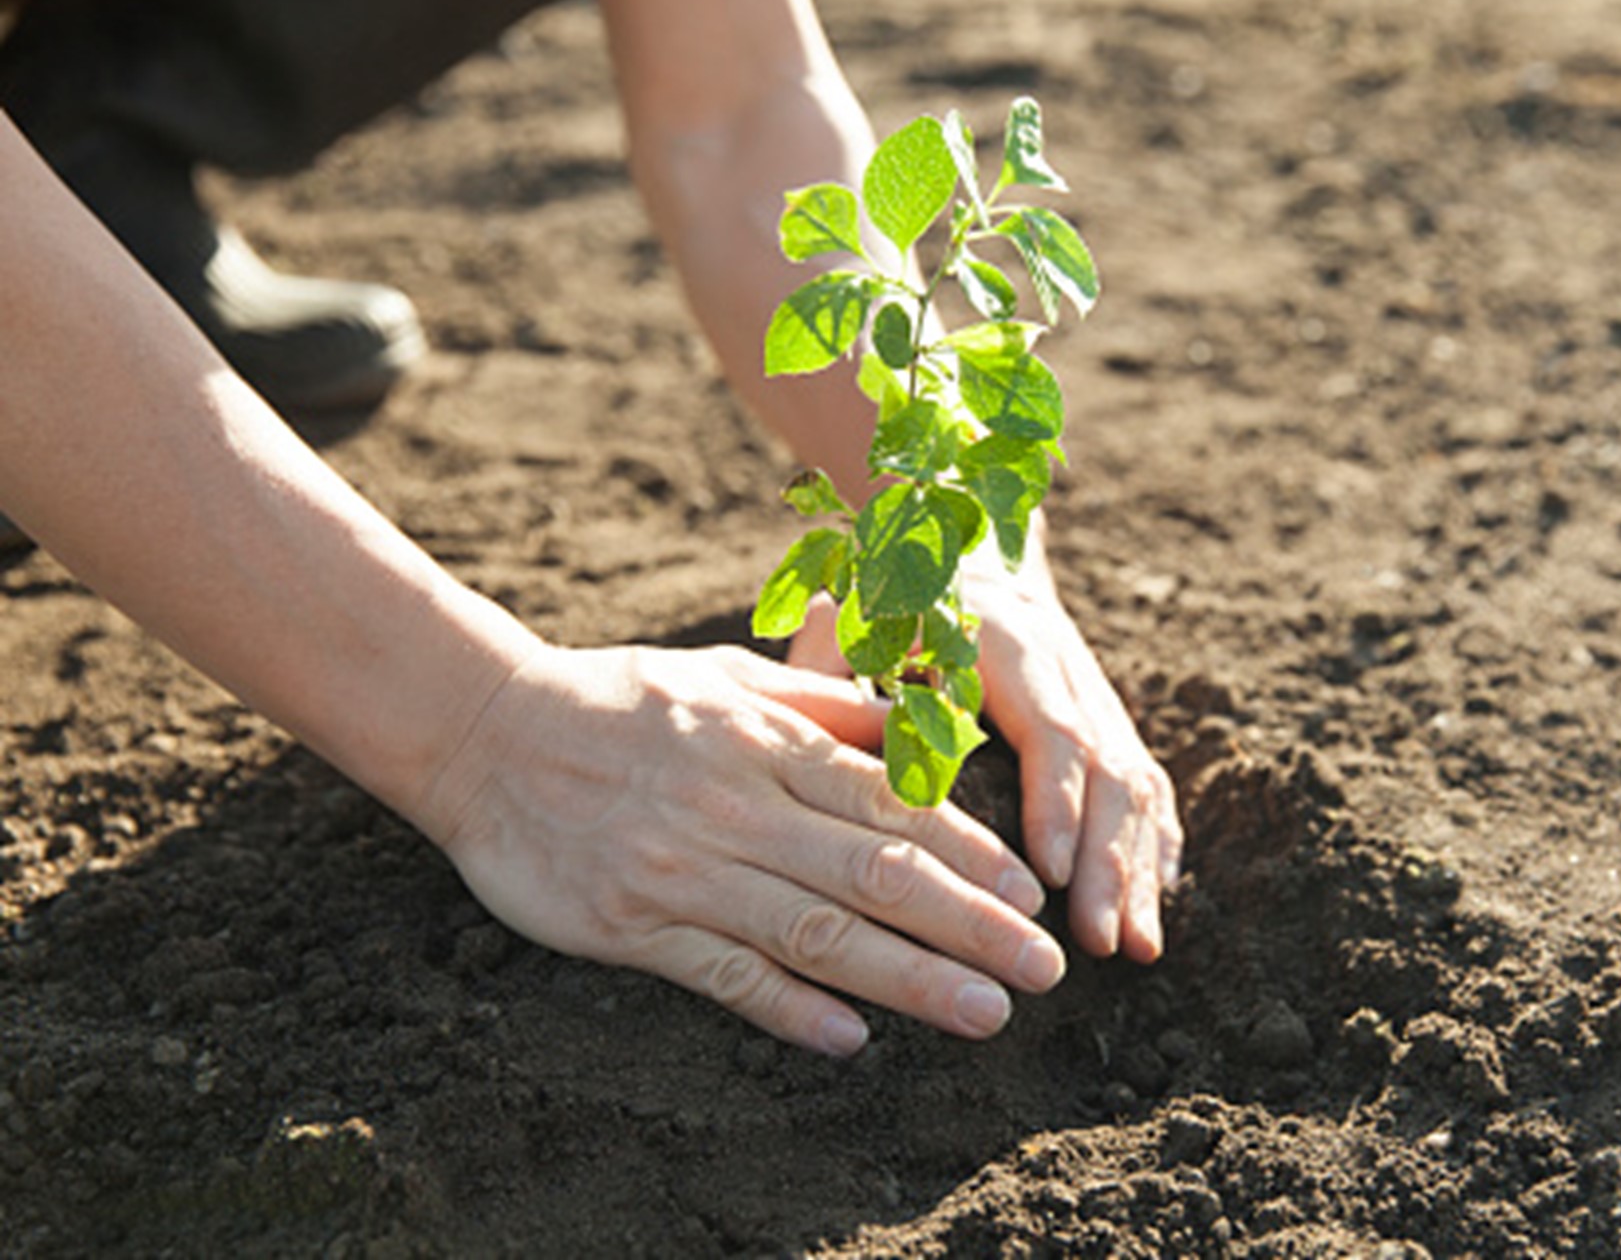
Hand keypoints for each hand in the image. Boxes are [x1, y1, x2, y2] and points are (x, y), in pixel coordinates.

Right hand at [415, 643, 1065, 1055]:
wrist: (483, 731)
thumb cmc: (619, 700)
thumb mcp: (727, 678)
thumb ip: (821, 704)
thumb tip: (910, 724)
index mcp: (770, 746)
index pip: (891, 806)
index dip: (970, 852)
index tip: (1030, 891)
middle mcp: (740, 809)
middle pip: (877, 876)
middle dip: (972, 926)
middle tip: (1042, 968)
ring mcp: (686, 870)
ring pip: (817, 933)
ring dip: (909, 978)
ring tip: (984, 1014)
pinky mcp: (632, 923)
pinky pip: (724, 973)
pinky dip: (789, 1007)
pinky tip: (849, 1039)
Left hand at [791, 524, 1182, 963]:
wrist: (965, 548)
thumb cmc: (892, 596)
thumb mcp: (857, 617)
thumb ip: (841, 671)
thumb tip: (849, 743)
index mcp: (1008, 645)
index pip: (1048, 729)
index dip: (1055, 802)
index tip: (1048, 874)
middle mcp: (1068, 670)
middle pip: (1109, 768)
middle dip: (1110, 861)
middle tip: (1101, 941)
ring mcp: (1096, 696)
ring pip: (1137, 784)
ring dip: (1140, 869)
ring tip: (1137, 950)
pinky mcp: (1108, 720)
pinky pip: (1146, 783)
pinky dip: (1158, 844)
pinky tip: (1158, 904)